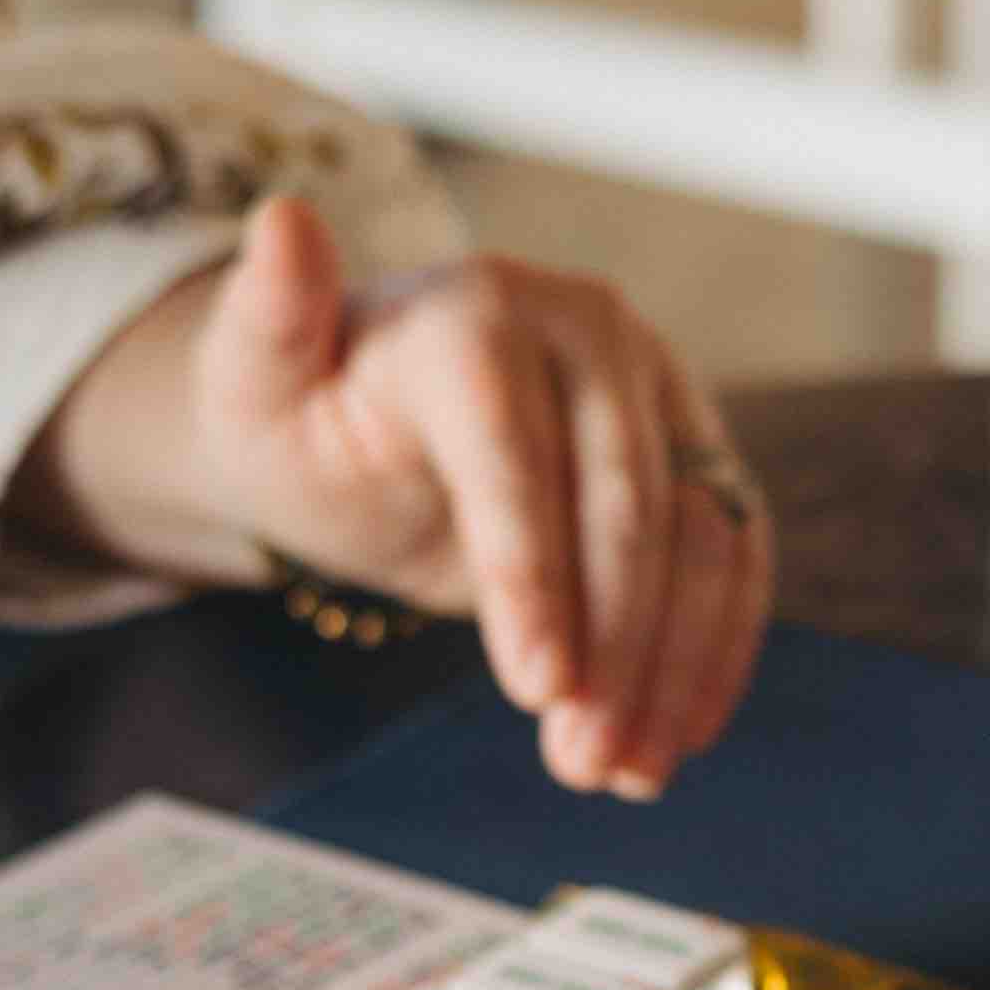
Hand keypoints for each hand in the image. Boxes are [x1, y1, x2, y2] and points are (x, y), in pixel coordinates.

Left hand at [24, 207, 773, 801]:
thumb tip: (281, 220)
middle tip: (580, 759)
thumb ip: (265, 316)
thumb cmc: (307, 413)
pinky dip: (716, 648)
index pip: (516, 447)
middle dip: (612, 644)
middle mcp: (587, 331)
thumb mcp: (253, 378)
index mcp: (477, 310)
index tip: (533, 686)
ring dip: (674, 664)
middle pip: (625, 501)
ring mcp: (655, 389)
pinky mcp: (696, 451)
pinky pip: (736, 554)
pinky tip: (679, 732)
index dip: (530, 573)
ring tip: (622, 770)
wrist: (372, 424)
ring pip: (701, 534)